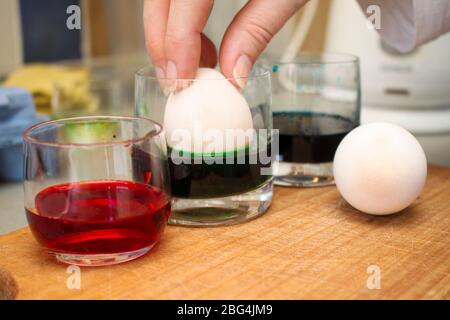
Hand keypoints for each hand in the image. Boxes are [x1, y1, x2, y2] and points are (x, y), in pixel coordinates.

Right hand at [144, 0, 306, 84]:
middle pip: (158, 1)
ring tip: (199, 64)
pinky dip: (182, 22)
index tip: (182, 80)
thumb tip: (233, 73)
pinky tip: (202, 43)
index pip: (183, 1)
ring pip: (162, 1)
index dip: (176, 44)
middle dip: (162, 45)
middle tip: (177, 82)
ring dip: (170, 36)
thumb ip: (258, 28)